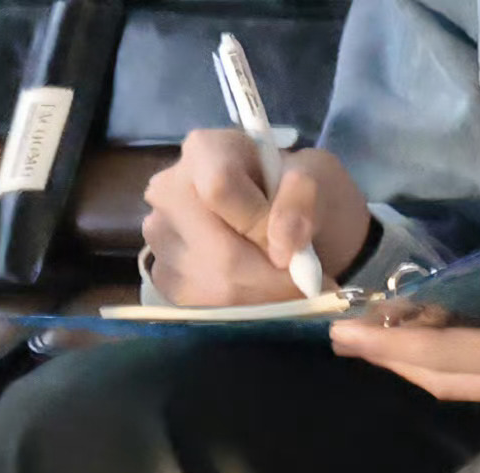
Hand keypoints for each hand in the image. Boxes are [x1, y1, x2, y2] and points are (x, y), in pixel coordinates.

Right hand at [142, 131, 370, 305]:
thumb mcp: (317, 180)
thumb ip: (303, 200)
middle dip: (271, 281)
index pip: (220, 189)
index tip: (291, 246)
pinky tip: (260, 298)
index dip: (261, 227)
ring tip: (282, 286)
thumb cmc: (301, 197)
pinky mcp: (165, 279)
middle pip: (219, 254)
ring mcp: (161, 237)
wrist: (292, 228)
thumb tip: (283, 243)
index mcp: (204, 151)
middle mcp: (169, 190)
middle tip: (301, 283)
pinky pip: (206, 311)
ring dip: (262, 301)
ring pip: (213, 289)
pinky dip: (244, 314)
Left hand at [329, 268, 479, 404]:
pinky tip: (442, 337)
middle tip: (344, 336)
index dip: (393, 346)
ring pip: (464, 381)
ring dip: (418, 362)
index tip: (344, 331)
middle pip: (446, 379)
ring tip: (381, 336)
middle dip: (392, 360)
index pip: (448, 357)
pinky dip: (453, 358)